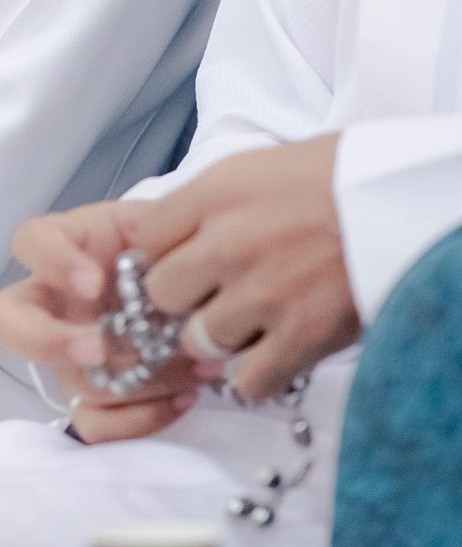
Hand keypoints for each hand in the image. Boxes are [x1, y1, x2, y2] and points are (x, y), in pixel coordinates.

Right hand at [0, 200, 204, 442]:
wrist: (200, 286)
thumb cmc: (174, 249)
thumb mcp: (168, 226)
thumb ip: (162, 236)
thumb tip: (169, 273)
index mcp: (69, 247)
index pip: (30, 242)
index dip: (51, 263)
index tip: (94, 281)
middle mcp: (55, 302)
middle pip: (5, 322)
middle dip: (45, 340)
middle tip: (98, 349)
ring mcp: (69, 353)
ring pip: (73, 380)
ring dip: (136, 380)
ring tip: (195, 366)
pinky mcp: (93, 396)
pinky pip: (95, 424)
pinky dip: (140, 420)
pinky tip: (185, 397)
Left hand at [122, 136, 357, 403]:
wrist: (401, 200)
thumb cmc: (339, 176)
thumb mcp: (260, 167)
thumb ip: (213, 203)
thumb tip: (182, 235)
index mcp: (215, 194)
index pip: (145, 237)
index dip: (160, 254)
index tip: (177, 260)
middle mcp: (228, 244)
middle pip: (161, 293)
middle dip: (183, 298)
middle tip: (211, 294)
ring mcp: (262, 293)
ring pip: (199, 340)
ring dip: (219, 338)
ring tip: (249, 323)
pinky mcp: (301, 336)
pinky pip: (249, 380)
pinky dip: (255, 376)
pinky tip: (270, 355)